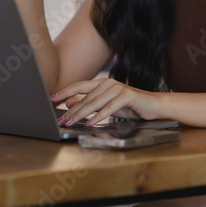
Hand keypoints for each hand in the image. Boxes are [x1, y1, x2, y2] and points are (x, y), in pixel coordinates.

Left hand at [52, 78, 166, 125]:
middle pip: (85, 97)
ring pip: (95, 103)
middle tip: (61, 119)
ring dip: (82, 114)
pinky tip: (90, 122)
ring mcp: (117, 88)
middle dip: (72, 110)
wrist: (153, 105)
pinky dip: (99, 116)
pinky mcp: (127, 95)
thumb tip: (70, 104)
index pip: (79, 86)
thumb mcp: (106, 104)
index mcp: (101, 83)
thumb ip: (90, 103)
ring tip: (72, 122)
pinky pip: (109, 108)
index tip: (52, 98)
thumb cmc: (130, 105)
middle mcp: (108, 83)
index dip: (65, 92)